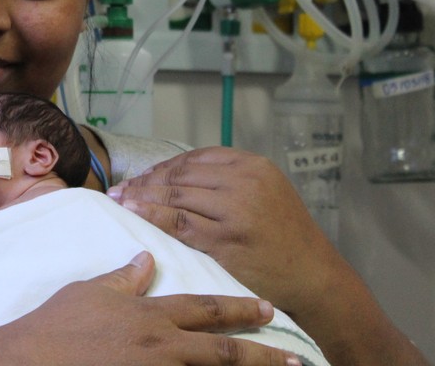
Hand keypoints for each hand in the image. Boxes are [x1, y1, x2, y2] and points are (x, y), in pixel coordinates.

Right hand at [0, 251, 300, 365]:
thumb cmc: (57, 326)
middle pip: (221, 351)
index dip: (238, 309)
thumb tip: (147, 258)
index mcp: (149, 316)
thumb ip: (125, 279)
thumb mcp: (90, 293)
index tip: (268, 310)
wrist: (30, 361)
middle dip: (261, 355)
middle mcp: (160, 346)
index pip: (204, 308)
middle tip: (294, 358)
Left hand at [106, 147, 339, 317]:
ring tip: (120, 198)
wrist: (314, 277)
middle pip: (181, 174)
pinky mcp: (225, 240)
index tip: (142, 175)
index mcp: (253, 165)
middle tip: (121, 187)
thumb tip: (180, 175)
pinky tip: (132, 211)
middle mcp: (244, 182)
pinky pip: (177, 222)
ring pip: (175, 195)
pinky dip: (150, 214)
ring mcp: (235, 210)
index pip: (196, 158)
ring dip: (142, 195)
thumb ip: (230, 180)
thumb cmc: (286, 238)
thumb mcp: (267, 192)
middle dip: (146, 180)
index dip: (163, 165)